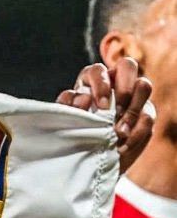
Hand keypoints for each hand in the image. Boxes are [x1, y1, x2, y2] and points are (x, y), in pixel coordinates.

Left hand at [56, 57, 153, 172]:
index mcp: (92, 77)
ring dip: (134, 110)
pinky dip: (137, 132)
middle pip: (128, 66)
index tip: (101, 106)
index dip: (101, 85)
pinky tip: (123, 146)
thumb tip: (83, 98)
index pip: (98, 70)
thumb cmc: (74, 126)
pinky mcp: (145, 112)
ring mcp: (133, 94)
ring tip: (120, 132)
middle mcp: (115, 80)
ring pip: (144, 86)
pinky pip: (149, 115)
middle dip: (124, 88)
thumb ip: (70, 105)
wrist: (87, 151)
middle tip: (117, 111)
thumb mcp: (67, 116)